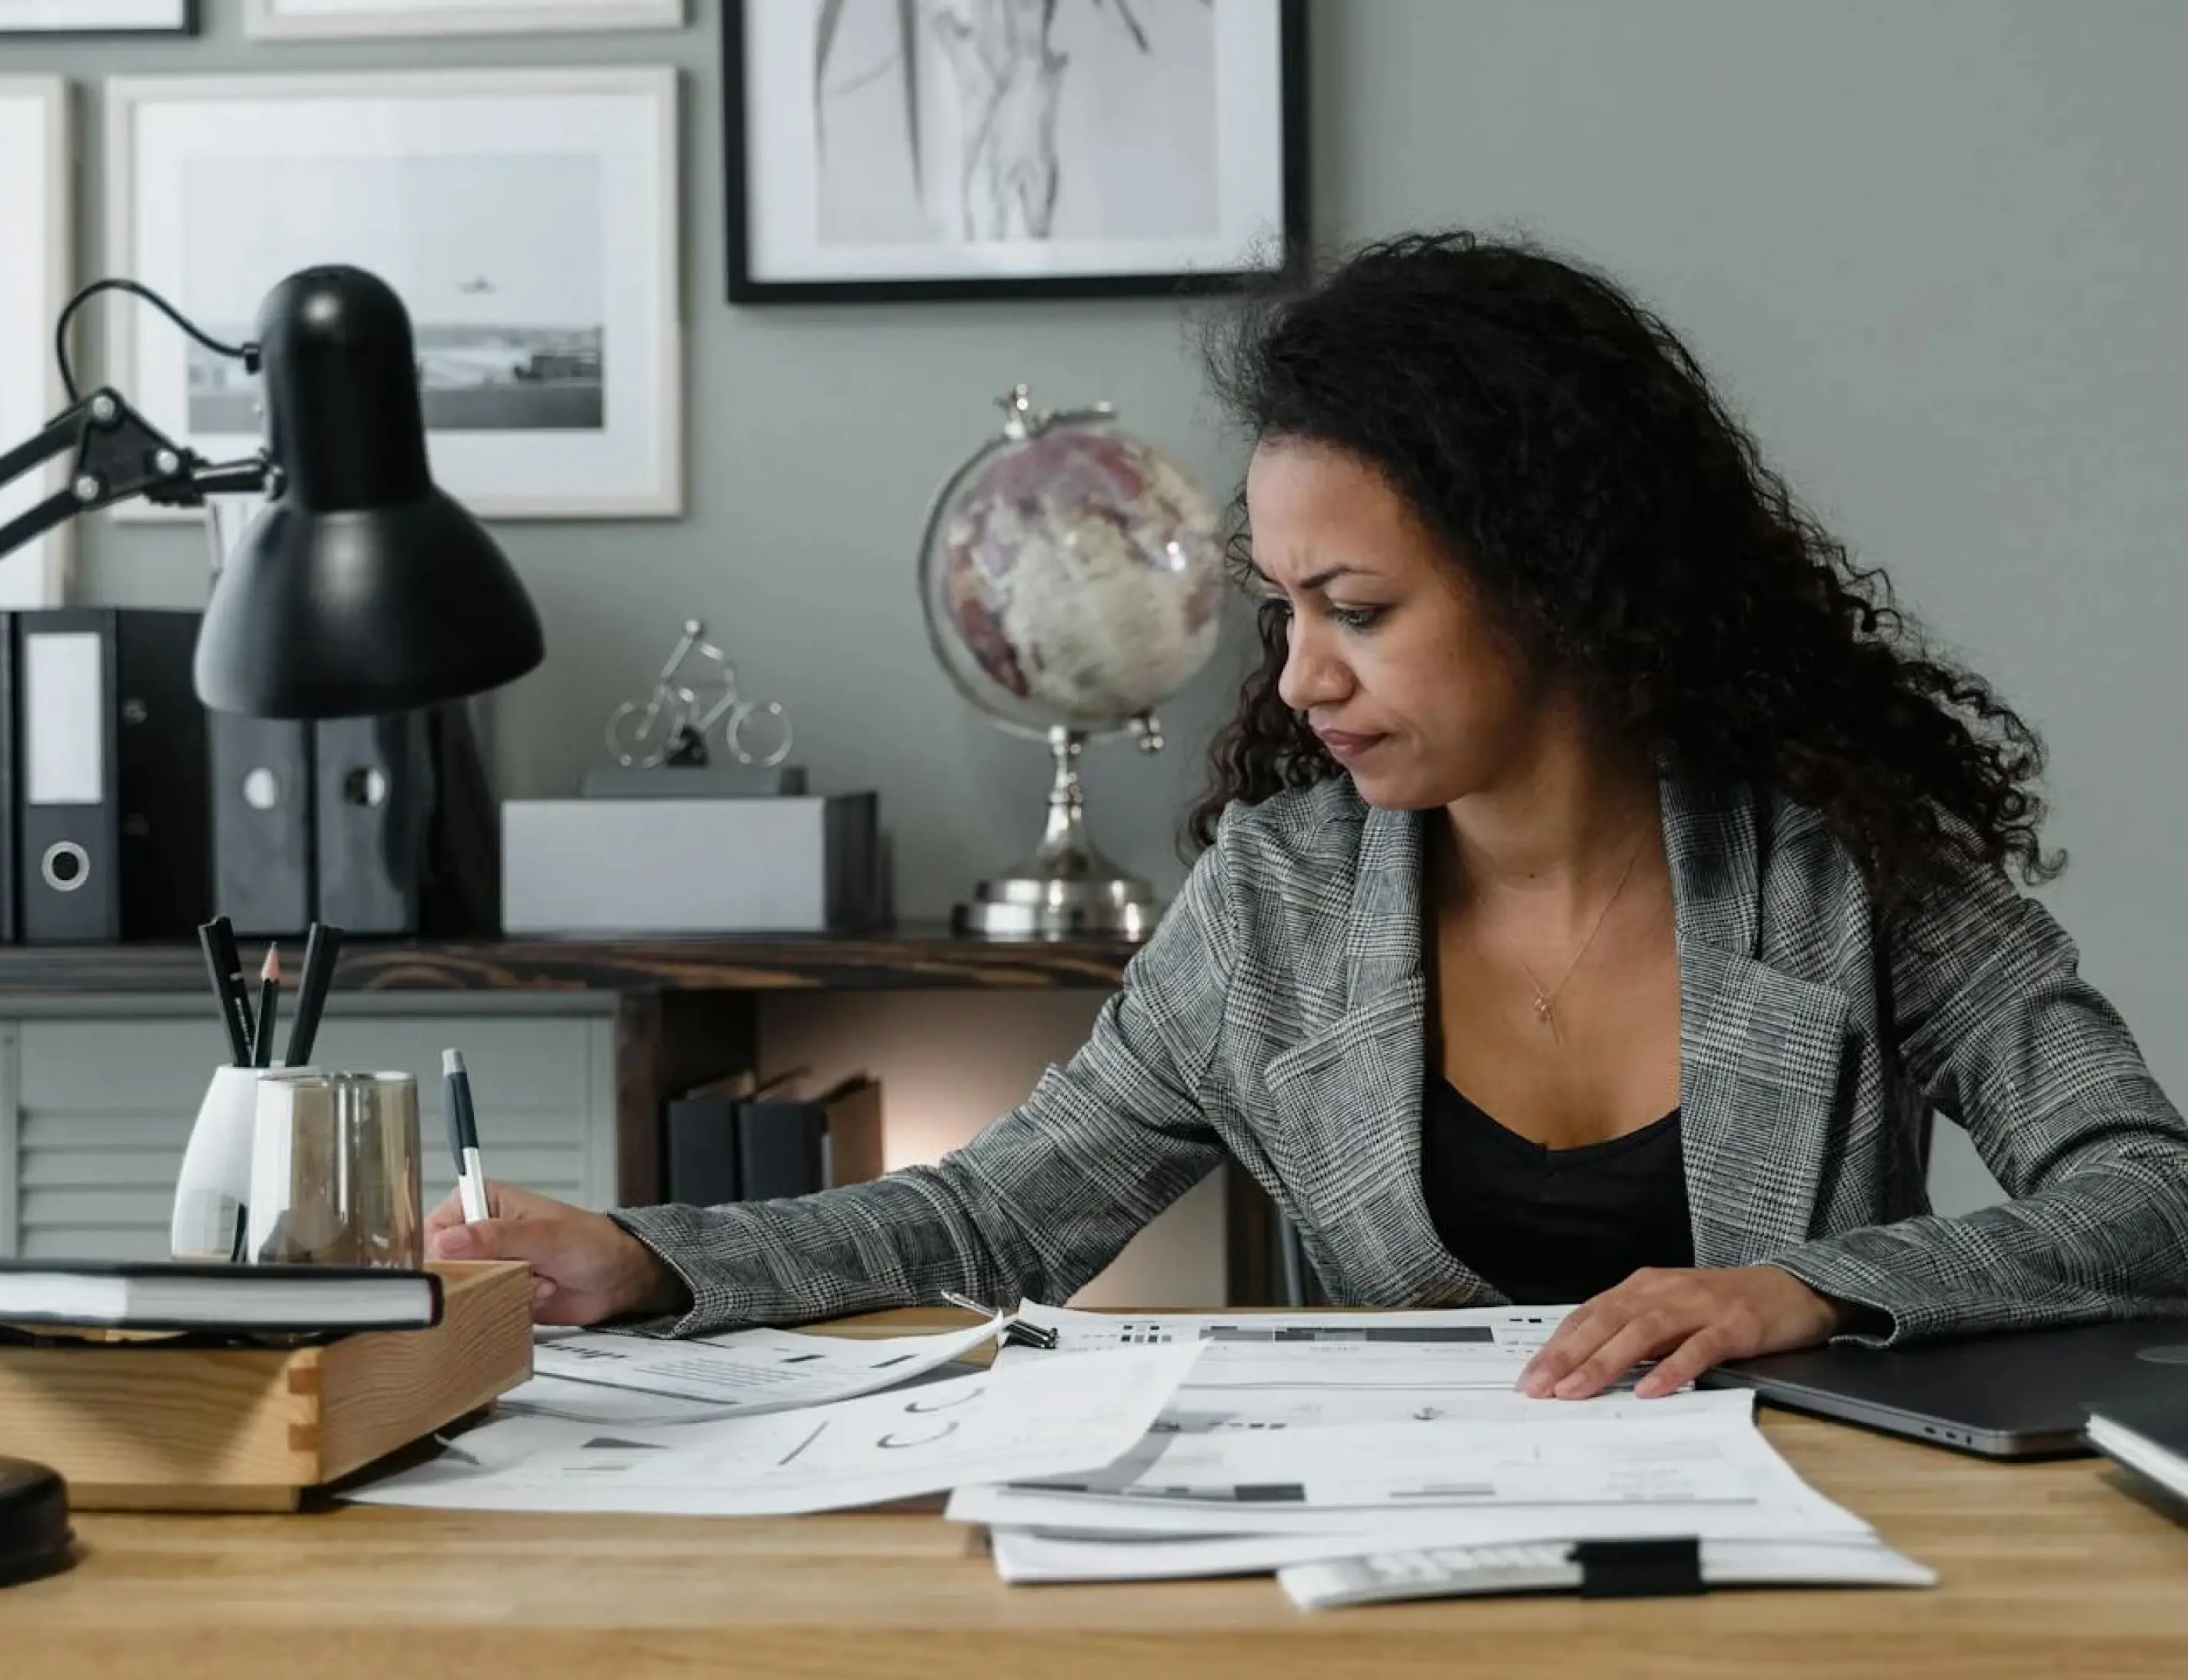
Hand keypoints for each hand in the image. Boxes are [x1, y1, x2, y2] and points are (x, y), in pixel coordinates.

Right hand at [427, 1181, 687, 1326]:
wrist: (620, 1278)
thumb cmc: (590, 1242)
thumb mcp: (544, 1235)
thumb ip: (496, 1238)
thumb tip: (447, 1242)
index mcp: (482, 1202)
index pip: (435, 1231)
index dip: (441, 1256)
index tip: (462, 1270)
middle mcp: (479, 1234)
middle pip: (444, 1268)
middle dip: (480, 1279)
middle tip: (519, 1273)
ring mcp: (488, 1265)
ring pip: (464, 1292)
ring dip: (501, 1294)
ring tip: (539, 1282)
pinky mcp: (498, 1292)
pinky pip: (483, 1310)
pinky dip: (510, 1308)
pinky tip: (542, 1294)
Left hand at [1516, 1265, 1849, 1399]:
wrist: (1794, 1287)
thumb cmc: (1725, 1305)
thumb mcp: (1672, 1312)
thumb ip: (1634, 1333)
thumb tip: (1586, 1366)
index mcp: (1643, 1288)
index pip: (1589, 1316)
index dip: (1557, 1346)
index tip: (1529, 1377)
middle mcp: (1664, 1291)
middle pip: (1605, 1322)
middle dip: (1567, 1356)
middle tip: (1538, 1388)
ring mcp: (1699, 1307)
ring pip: (1641, 1333)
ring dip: (1605, 1363)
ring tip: (1576, 1391)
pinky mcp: (1734, 1325)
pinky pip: (1698, 1348)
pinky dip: (1672, 1369)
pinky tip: (1652, 1390)